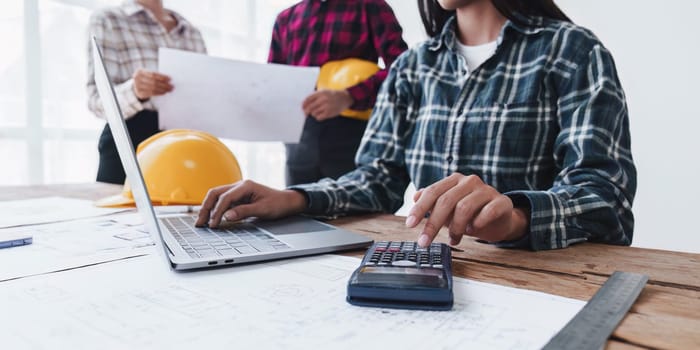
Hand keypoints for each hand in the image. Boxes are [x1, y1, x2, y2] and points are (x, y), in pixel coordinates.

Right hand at [132, 69, 172, 99]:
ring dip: (163, 89)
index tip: (170, 79)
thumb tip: (168, 80)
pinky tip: (164, 92)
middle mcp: (137, 78)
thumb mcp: (148, 74)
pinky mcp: (139, 93)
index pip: (153, 74)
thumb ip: (156, 75)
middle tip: (172, 86)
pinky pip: (151, 93)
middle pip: (154, 81)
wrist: (136, 86)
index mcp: (140, 71)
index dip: (162, 76)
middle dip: (164, 84)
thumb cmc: (145, 79)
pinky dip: (159, 93)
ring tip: (169, 89)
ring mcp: (137, 86)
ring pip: (153, 88)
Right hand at [195, 180, 307, 227]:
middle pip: (216, 193)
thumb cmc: (278, 203)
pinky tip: (211, 217)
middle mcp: (239, 186)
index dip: (217, 212)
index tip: (213, 224)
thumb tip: (226, 216)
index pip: (225, 198)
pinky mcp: (238, 197)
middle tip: (200, 222)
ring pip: (217, 196)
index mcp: (245, 186)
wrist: (287, 201)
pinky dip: (215, 209)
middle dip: (206, 207)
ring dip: (208, 208)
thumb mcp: (263, 209)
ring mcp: (238, 191)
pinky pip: (222, 201)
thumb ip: (244, 212)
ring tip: (202, 221)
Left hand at [302, 89, 352, 120]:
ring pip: (313, 113)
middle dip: (306, 111)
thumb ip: (315, 96)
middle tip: (305, 113)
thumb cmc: (332, 95)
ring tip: (317, 112)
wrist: (344, 98)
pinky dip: (318, 117)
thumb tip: (304, 104)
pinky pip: (318, 117)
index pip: (308, 99)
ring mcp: (326, 106)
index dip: (303, 104)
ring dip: (313, 114)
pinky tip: (320, 115)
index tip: (302, 107)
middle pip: (310, 107)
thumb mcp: (324, 91)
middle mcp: (323, 99)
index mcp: (321, 93)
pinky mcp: (329, 113)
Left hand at [405, 173, 529, 246]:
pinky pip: (488, 212)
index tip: (409, 224)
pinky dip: (477, 223)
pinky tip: (473, 230)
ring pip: (464, 208)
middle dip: (432, 224)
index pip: (433, 192)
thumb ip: (433, 202)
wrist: (499, 219)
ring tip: (453, 239)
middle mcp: (469, 181)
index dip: (420, 209)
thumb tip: (415, 196)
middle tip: (424, 242)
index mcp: (454, 180)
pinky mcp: (502, 202)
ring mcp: (487, 190)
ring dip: (455, 228)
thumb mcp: (449, 209)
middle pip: (446, 201)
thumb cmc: (471, 213)